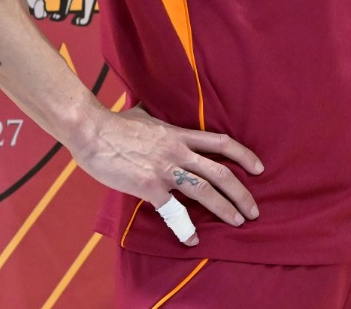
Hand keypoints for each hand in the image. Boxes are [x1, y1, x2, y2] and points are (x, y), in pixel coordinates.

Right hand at [69, 104, 263, 244]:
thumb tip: (148, 109)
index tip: (259, 168)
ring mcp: (165, 170)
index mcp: (179, 135)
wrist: (91, 130)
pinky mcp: (149, 186)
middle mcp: (178, 152)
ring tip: (238, 221)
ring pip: (205, 190)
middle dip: (241, 192)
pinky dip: (185, 228)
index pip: (220, 143)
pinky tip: (193, 239)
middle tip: (254, 210)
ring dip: (225, 208)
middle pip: (220, 172)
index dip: (243, 155)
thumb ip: (154, 117)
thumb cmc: (113, 122)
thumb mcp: (143, 113)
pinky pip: (173, 211)